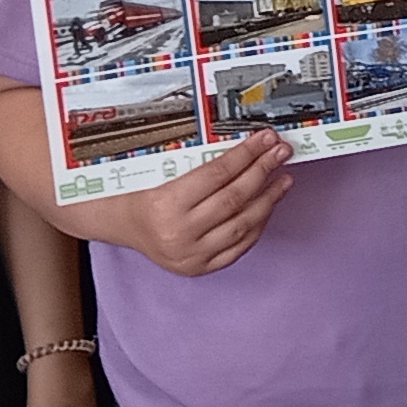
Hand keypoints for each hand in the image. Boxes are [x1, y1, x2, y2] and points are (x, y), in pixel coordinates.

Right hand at [105, 132, 290, 276]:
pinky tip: (268, 205)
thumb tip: (246, 146)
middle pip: (234, 198)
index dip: (247, 154)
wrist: (122, 224)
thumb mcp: (161, 171)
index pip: (218, 174)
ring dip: (268, 199)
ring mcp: (191, 254)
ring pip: (243, 224)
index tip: (265, 139)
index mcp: (164, 205)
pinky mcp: (200, 267)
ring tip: (283, 178)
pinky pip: (239, 246)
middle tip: (281, 152)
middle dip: (263, 171)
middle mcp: (179, 233)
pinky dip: (258, 224)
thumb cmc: (140, 192)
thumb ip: (201, 161)